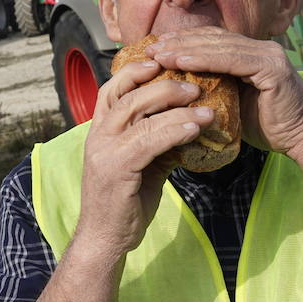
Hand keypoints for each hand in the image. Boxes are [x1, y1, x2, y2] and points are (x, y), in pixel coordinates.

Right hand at [71, 57, 217, 255]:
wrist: (105, 239)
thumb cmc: (124, 203)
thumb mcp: (142, 165)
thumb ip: (157, 143)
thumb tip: (188, 125)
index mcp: (99, 131)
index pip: (112, 89)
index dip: (135, 71)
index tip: (162, 62)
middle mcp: (98, 136)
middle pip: (128, 94)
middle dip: (163, 84)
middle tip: (194, 85)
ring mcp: (104, 151)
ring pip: (138, 113)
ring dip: (175, 106)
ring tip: (204, 105)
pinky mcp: (116, 168)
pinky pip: (149, 140)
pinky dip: (175, 130)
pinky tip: (196, 128)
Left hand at [145, 27, 302, 156]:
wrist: (300, 140)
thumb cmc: (266, 125)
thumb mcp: (233, 101)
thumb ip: (215, 86)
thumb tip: (180, 85)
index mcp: (253, 53)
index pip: (213, 40)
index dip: (184, 41)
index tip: (156, 47)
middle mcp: (262, 48)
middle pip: (214, 39)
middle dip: (179, 42)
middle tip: (150, 48)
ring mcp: (269, 55)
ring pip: (220, 47)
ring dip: (185, 49)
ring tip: (159, 54)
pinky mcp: (272, 68)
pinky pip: (232, 60)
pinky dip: (204, 60)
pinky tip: (181, 62)